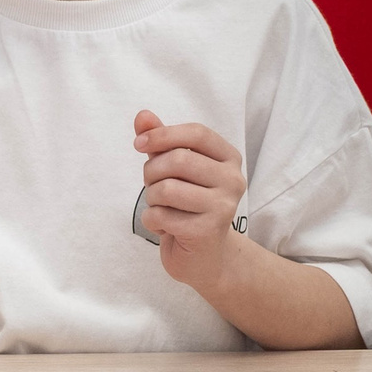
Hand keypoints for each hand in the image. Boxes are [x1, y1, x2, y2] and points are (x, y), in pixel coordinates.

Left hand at [133, 109, 246, 289]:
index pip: (196, 133)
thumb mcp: (173, 168)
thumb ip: (160, 140)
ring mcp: (223, 207)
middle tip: (152, 185)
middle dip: (152, 171)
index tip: (138, 144)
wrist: (205, 255)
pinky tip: (164, 226)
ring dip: (151, 198)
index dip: (162, 134)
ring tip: (160, 206)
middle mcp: (233, 180)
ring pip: (167, 189)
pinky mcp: (207, 231)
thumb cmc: (187, 204)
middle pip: (178, 160)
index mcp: (228, 158)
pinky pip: (162, 215)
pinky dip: (152, 220)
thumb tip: (142, 116)